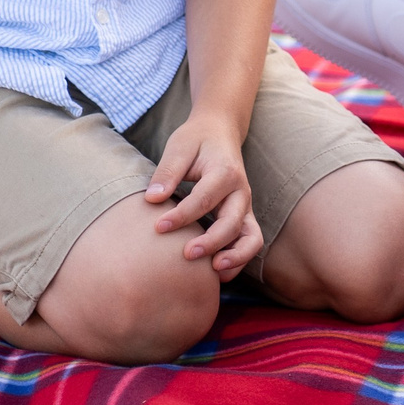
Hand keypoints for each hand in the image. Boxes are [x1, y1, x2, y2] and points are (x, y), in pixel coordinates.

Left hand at [147, 109, 264, 279]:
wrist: (220, 132)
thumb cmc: (196, 140)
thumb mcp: (180, 146)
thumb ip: (167, 171)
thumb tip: (152, 199)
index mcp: (225, 172)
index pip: (204, 199)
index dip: (182, 216)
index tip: (158, 227)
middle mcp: (241, 192)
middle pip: (232, 223)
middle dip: (211, 242)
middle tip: (186, 254)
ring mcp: (245, 207)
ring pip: (251, 238)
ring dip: (236, 257)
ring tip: (213, 272)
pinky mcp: (243, 218)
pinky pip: (250, 243)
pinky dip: (239, 260)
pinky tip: (217, 272)